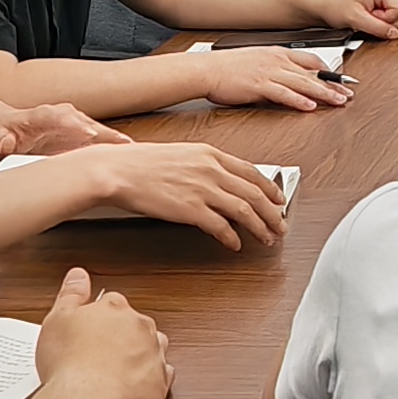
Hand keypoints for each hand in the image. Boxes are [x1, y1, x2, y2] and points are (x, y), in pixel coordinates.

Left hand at [0, 101, 120, 160]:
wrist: (9, 129)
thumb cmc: (4, 133)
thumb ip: (1, 140)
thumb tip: (4, 144)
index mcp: (49, 114)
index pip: (68, 119)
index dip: (80, 128)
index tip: (91, 136)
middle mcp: (68, 117)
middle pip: (93, 126)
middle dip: (110, 138)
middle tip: (128, 150)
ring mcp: (78, 127)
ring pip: (102, 136)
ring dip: (117, 146)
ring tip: (135, 158)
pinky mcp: (84, 138)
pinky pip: (103, 144)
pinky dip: (116, 152)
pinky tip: (128, 161)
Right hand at [32, 266, 172, 398]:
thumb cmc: (69, 363)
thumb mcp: (58, 319)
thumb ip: (71, 293)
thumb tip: (79, 275)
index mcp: (116, 309)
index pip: (112, 302)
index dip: (98, 317)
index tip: (89, 329)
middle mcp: (140, 327)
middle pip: (135, 323)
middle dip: (121, 334)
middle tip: (97, 353)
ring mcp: (154, 354)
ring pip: (153, 346)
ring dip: (140, 353)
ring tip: (115, 369)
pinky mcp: (161, 382)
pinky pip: (161, 374)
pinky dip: (149, 378)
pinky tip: (131, 384)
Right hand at [68, 144, 290, 252]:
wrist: (116, 170)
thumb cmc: (139, 163)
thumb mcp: (179, 154)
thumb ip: (203, 165)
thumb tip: (218, 179)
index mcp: (210, 154)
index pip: (252, 172)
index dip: (270, 188)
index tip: (278, 199)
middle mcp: (211, 170)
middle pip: (255, 193)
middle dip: (273, 212)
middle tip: (281, 224)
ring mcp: (202, 189)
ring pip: (245, 210)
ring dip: (260, 226)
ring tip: (267, 238)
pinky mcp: (190, 209)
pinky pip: (220, 227)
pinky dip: (232, 237)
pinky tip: (235, 244)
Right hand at [190, 45, 346, 111]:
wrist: (206, 69)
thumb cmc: (226, 67)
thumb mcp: (256, 60)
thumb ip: (275, 67)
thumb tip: (288, 78)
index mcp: (277, 53)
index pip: (310, 59)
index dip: (328, 70)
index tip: (341, 79)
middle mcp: (277, 61)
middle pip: (312, 73)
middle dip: (333, 84)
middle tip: (348, 94)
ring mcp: (268, 72)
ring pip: (303, 83)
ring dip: (323, 93)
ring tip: (338, 101)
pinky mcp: (259, 85)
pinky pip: (283, 93)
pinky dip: (298, 100)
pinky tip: (310, 106)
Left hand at [311, 0, 397, 42]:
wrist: (326, 7)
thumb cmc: (336, 7)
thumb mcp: (355, 19)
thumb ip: (377, 27)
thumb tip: (395, 34)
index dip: (387, 20)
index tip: (372, 18)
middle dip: (389, 24)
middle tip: (370, 20)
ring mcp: (386, 0)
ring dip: (386, 25)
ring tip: (369, 20)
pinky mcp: (384, 7)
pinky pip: (394, 21)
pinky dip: (384, 26)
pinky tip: (372, 21)